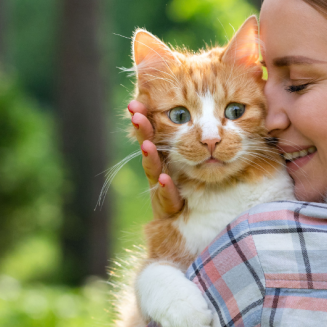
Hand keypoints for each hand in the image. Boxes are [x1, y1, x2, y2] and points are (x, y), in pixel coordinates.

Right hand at [128, 100, 184, 218]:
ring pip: (153, 170)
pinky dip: (165, 187)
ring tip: (146, 144)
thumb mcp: (191, 159)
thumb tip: (185, 107)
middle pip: (148, 147)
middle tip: (136, 114)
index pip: (152, 132)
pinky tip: (164, 178)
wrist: (189, 224)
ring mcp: (161, 188)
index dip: (144, 117)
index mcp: (163, 155)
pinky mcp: (168, 207)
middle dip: (143, 131)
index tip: (135, 103)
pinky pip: (167, 197)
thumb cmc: (189, 186)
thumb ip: (189, 137)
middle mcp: (159, 169)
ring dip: (150, 157)